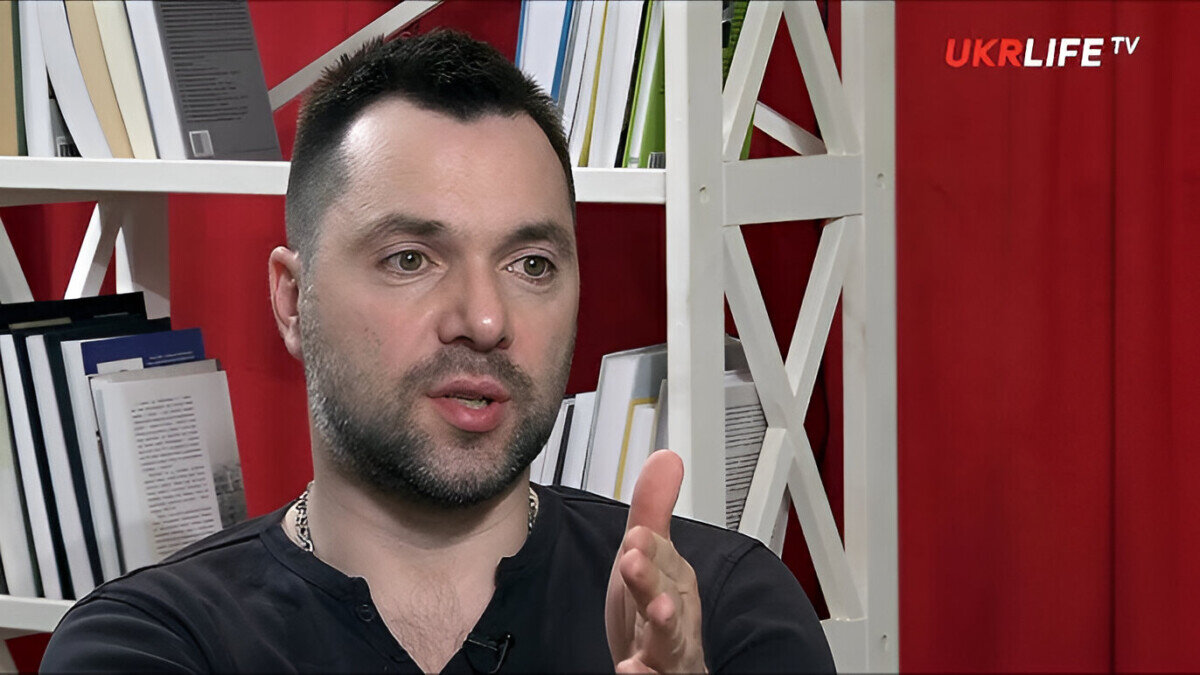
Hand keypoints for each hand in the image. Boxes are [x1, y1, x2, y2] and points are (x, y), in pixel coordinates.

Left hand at [605, 450, 706, 672]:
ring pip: (670, 638)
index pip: (662, 559)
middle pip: (667, 595)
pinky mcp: (658, 673)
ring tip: (657, 612)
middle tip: (633, 561)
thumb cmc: (654, 608)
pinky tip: (630, 670)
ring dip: (664, 625)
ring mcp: (667, 650)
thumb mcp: (649, 555)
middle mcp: (675, 616)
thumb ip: (653, 510)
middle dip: (653, 579)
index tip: (634, 534)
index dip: (649, 547)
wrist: (663, 663)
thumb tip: (666, 458)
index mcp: (674, 581)